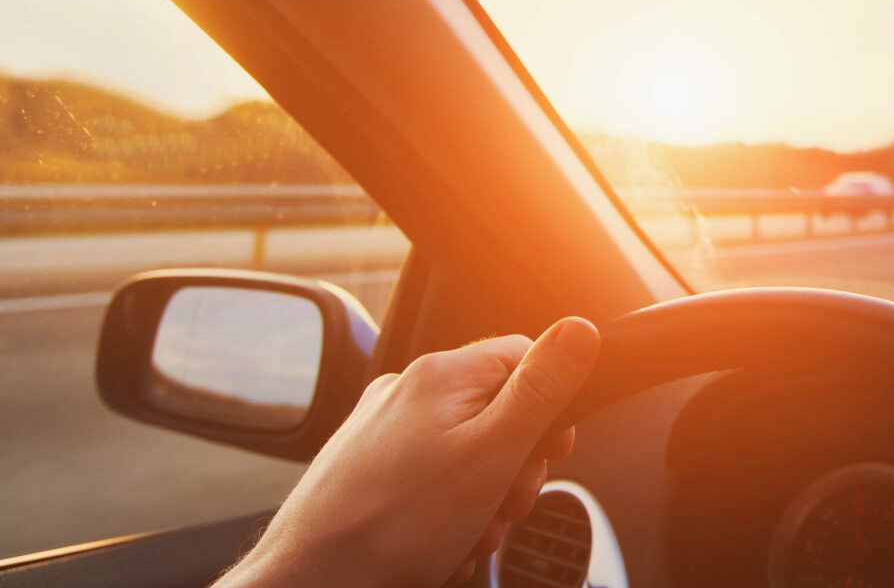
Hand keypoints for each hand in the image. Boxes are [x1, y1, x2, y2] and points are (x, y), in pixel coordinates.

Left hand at [216, 317, 600, 587]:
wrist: (314, 579)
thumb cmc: (396, 524)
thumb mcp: (493, 454)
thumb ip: (540, 391)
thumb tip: (579, 330)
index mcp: (440, 376)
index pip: (524, 357)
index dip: (550, 406)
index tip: (552, 451)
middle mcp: (406, 393)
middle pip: (497, 413)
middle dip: (513, 468)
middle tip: (502, 505)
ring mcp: (382, 432)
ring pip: (465, 455)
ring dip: (482, 501)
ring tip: (465, 535)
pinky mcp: (366, 470)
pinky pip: (430, 483)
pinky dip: (445, 515)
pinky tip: (439, 543)